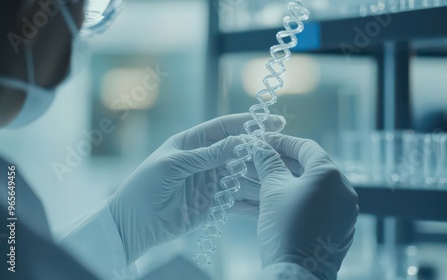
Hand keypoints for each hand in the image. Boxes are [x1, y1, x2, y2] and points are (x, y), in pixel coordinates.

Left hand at [107, 114, 284, 263]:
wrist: (134, 223)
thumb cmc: (145, 186)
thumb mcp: (174, 164)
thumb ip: (207, 155)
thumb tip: (240, 142)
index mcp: (192, 142)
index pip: (225, 128)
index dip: (248, 124)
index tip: (273, 121)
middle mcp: (205, 159)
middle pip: (238, 151)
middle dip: (260, 150)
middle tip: (283, 151)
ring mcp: (211, 181)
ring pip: (242, 174)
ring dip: (259, 174)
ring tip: (280, 175)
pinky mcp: (214, 203)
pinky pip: (237, 198)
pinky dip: (251, 199)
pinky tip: (267, 198)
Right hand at [253, 133, 358, 279]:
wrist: (297, 273)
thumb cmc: (285, 228)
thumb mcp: (272, 190)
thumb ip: (268, 163)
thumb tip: (260, 148)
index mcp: (330, 174)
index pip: (305, 147)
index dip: (283, 142)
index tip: (265, 141)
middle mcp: (344, 190)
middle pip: (311, 167)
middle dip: (284, 163)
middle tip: (262, 160)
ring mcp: (345, 211)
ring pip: (314, 188)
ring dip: (290, 183)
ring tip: (266, 182)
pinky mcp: (341, 228)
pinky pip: (319, 206)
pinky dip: (300, 201)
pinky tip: (279, 203)